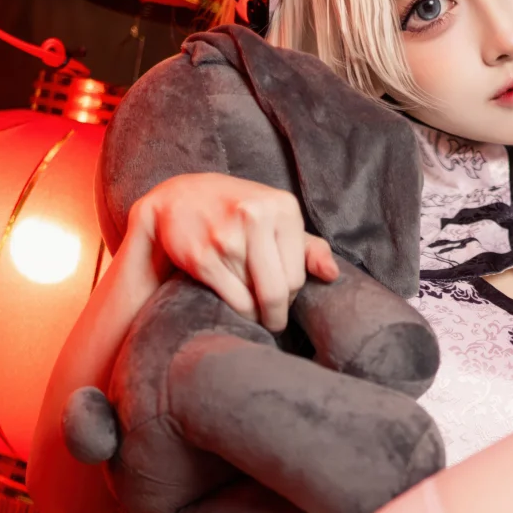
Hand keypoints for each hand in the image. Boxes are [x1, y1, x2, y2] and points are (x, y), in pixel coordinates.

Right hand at [130, 173, 338, 330]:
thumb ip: (309, 247)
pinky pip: (234, 301)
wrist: (180, 197)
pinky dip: (239, 310)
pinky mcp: (203, 257)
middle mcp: (256, 217)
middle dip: (277, 312)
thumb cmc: (238, 211)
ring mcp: (227, 238)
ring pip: (255, 299)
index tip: (284, 295)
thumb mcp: (277, 217)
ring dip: (255, 309)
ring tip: (250, 296)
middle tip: (273, 315)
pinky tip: (236, 300)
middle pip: (279, 291)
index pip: (299, 275)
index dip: (293, 294)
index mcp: (283, 207)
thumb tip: (332, 274)